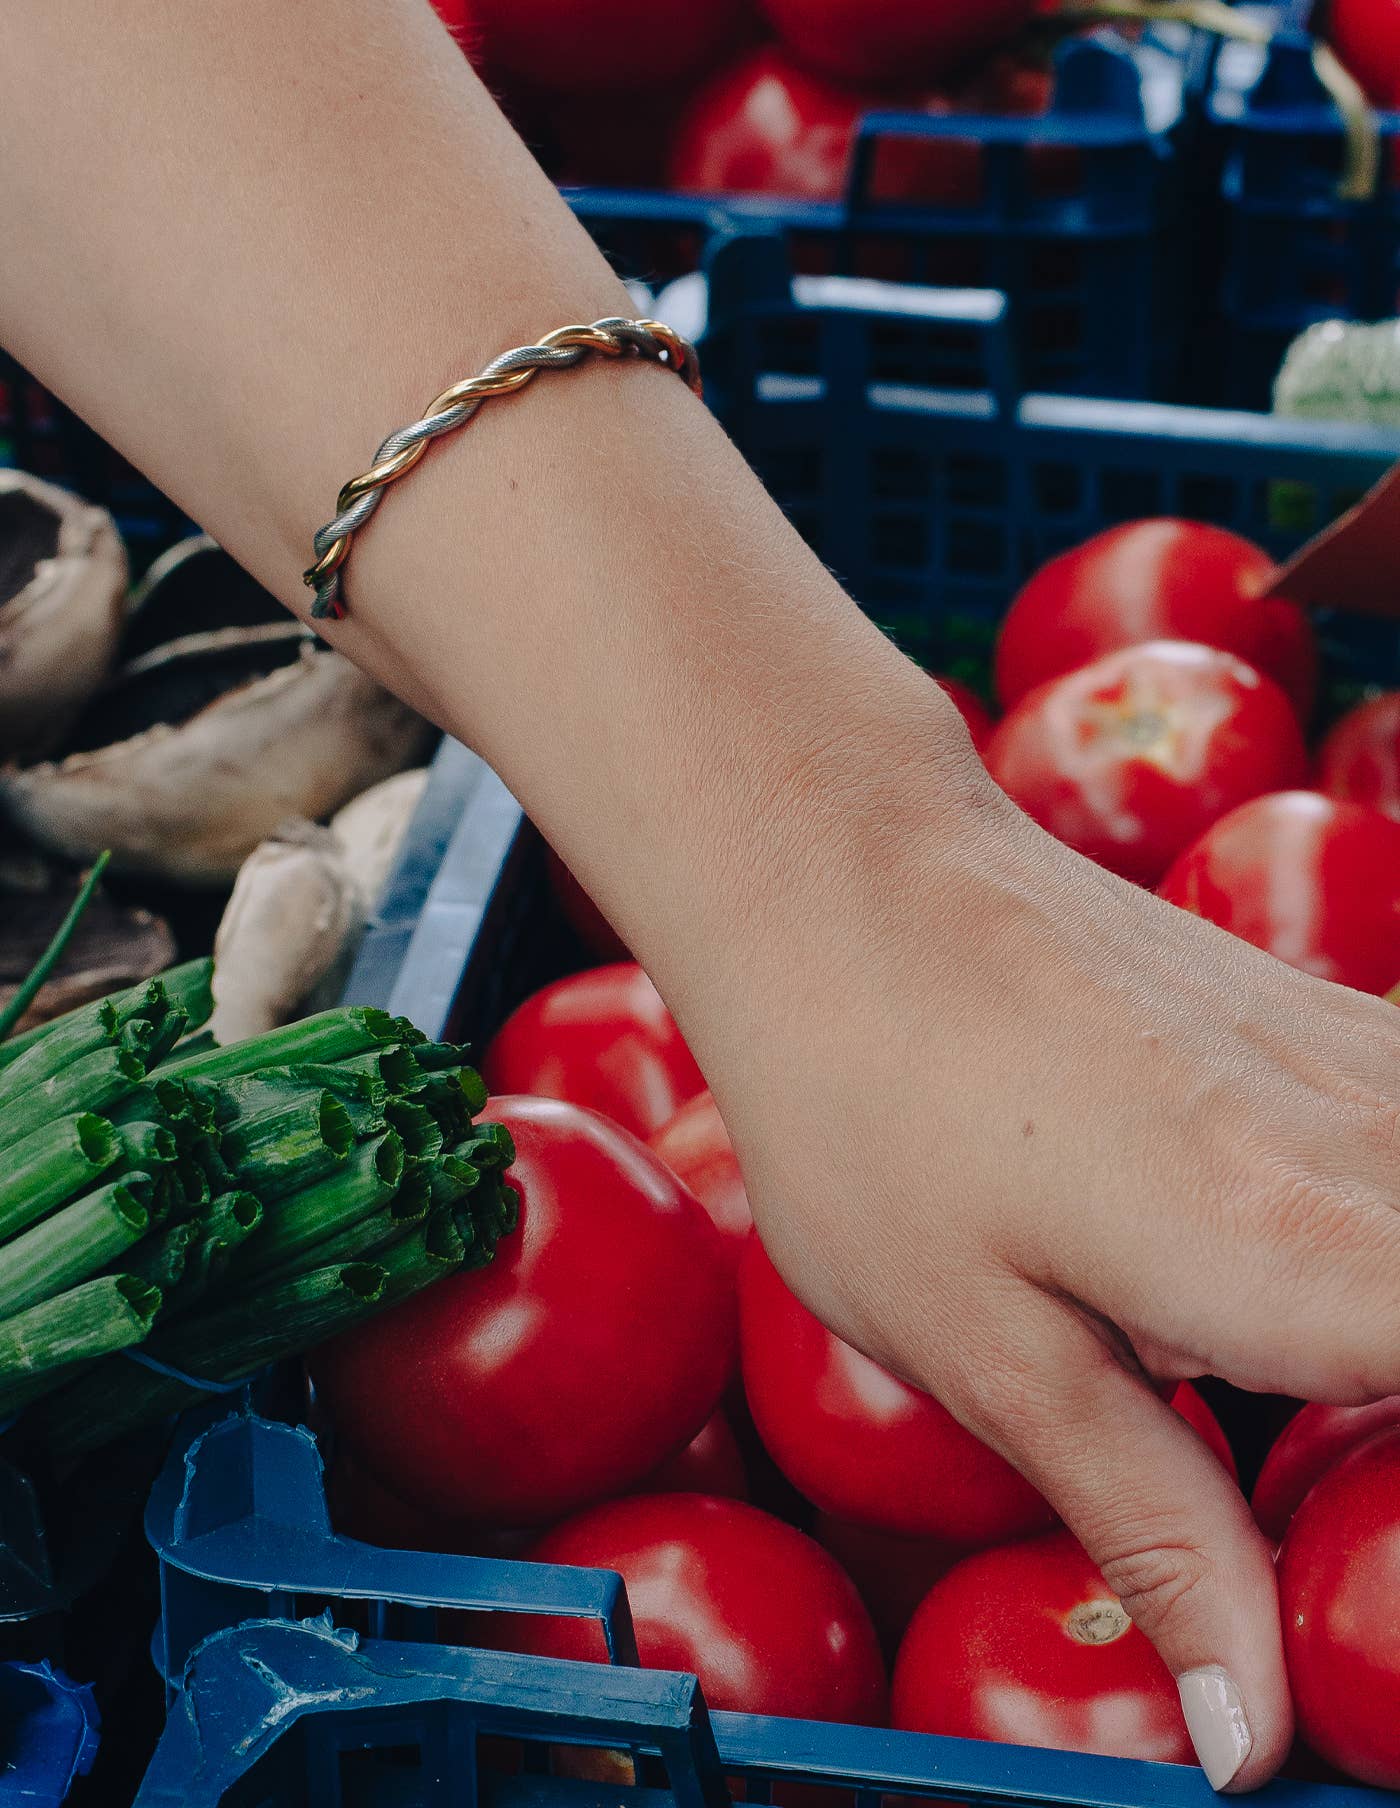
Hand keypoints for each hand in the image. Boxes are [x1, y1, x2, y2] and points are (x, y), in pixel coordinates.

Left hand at [678, 731, 1399, 1791]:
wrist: (851, 881)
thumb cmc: (873, 1106)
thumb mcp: (990, 1352)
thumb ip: (1159, 1536)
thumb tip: (1253, 1734)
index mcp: (1310, 1256)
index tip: (1353, 1538)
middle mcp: (1384, 1143)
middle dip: (1393, 1442)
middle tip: (1301, 1488)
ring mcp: (1375, 1061)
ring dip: (1380, 1353)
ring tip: (1269, 1393)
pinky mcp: (1341, 1022)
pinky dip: (1382, 1244)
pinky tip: (1294, 1281)